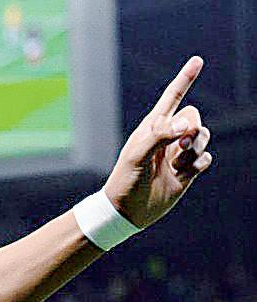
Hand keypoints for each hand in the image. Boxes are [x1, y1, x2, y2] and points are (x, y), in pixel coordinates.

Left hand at [103, 57, 212, 229]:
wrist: (127, 211)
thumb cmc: (125, 181)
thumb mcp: (136, 156)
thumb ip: (160, 136)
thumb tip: (187, 125)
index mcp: (153, 128)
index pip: (172, 97)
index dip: (185, 79)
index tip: (197, 61)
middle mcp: (168, 137)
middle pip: (194, 116)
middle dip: (192, 127)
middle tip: (178, 145)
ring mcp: (178, 153)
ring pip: (204, 136)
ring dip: (196, 147)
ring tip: (178, 162)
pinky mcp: (187, 171)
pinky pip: (206, 158)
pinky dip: (198, 164)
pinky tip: (182, 174)